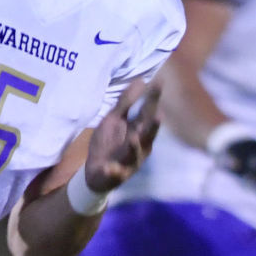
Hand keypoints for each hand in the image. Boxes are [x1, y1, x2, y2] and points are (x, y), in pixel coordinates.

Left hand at [85, 76, 161, 192]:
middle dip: (152, 126)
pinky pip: (115, 173)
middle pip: (147, 135)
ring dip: (134, 147)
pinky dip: (113, 170)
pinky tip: (108, 167)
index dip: (153, 99)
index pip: (148, 113)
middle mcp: (140, 146)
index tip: (159, 82)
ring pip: (134, 155)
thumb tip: (141, 80)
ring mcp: (129, 162)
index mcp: (139, 130)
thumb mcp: (114, 120)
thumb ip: (126, 102)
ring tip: (133, 139)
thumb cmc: (109, 142)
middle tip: (158, 115)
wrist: (96, 172)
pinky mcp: (116, 175)